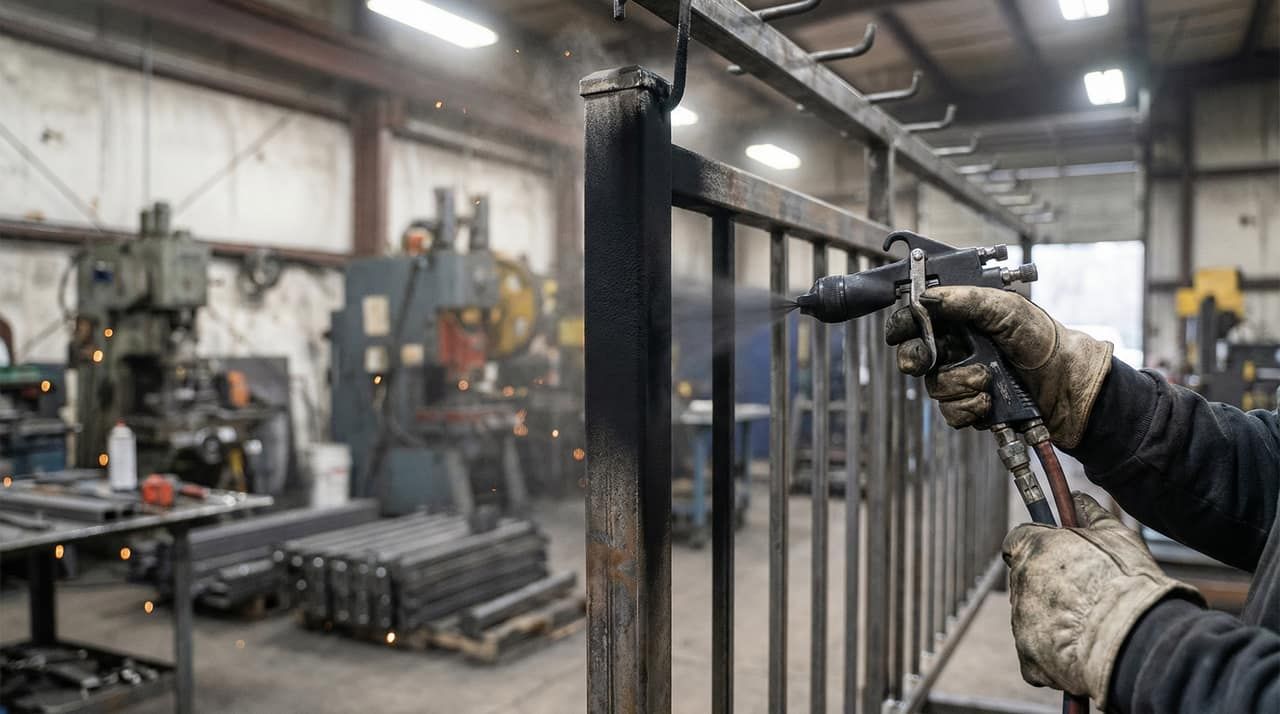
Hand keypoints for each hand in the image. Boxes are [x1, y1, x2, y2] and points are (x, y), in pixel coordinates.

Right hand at [884, 285, 1112, 447]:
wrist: (1069, 385)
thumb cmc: (1044, 341)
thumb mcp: (1007, 308)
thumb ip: (964, 300)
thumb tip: (926, 298)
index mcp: (961, 320)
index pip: (917, 320)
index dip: (903, 325)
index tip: (902, 330)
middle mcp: (957, 349)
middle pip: (914, 356)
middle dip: (917, 359)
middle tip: (928, 360)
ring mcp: (962, 379)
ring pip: (933, 387)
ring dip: (960, 384)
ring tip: (987, 380)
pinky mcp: (971, 407)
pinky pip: (949, 412)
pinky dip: (968, 408)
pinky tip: (988, 402)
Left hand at [1002, 493, 1202, 707]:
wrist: (1134, 639)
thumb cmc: (1128, 584)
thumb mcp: (1117, 537)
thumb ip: (1092, 514)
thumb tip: (1079, 499)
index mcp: (1033, 549)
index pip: (1018, 541)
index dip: (1038, 547)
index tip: (1057, 554)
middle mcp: (1020, 584)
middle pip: (1026, 581)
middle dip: (1048, 586)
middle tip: (1084, 595)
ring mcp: (1021, 623)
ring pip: (1032, 618)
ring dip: (1053, 620)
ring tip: (1091, 625)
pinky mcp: (1029, 659)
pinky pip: (1036, 655)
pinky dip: (1053, 655)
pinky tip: (1081, 651)